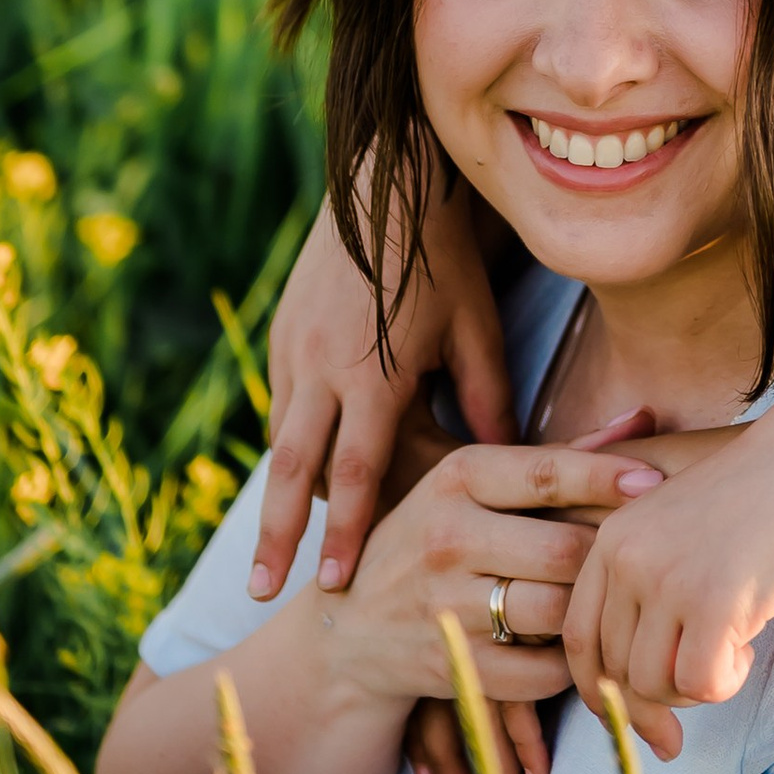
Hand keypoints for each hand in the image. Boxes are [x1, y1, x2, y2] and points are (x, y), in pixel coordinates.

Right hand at [258, 188, 513, 598]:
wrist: (383, 180)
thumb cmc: (443, 257)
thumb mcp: (476, 327)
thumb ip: (487, 396)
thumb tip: (510, 463)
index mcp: (372, 372)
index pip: (355, 471)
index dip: (345, 533)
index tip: (333, 585)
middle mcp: (320, 366)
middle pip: (292, 470)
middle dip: (276, 536)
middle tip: (263, 592)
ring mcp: (292, 349)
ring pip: (280, 438)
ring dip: (279, 494)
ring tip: (273, 553)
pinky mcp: (281, 333)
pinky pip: (279, 404)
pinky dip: (287, 444)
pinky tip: (294, 479)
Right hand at [396, 411, 656, 773]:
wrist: (348, 631)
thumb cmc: (433, 544)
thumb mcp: (475, 487)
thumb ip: (559, 458)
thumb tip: (642, 416)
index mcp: (455, 479)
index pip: (547, 474)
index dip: (609, 479)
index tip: (657, 484)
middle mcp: (445, 537)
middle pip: (564, 550)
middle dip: (607, 560)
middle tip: (640, 563)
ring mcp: (444, 606)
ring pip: (556, 612)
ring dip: (591, 613)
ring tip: (612, 607)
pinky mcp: (450, 666)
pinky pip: (541, 672)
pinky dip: (569, 664)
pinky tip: (575, 650)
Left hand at [563, 408, 773, 755]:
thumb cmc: (767, 495)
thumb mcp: (685, 532)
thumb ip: (652, 589)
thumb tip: (642, 692)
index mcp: (613, 538)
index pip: (580, 638)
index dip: (604, 688)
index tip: (640, 712)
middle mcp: (628, 558)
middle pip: (616, 671)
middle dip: (659, 700)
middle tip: (706, 683)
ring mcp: (667, 579)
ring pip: (653, 684)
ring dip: (696, 686)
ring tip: (733, 647)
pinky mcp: (713, 600)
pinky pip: (702, 683)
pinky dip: (727, 681)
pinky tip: (748, 644)